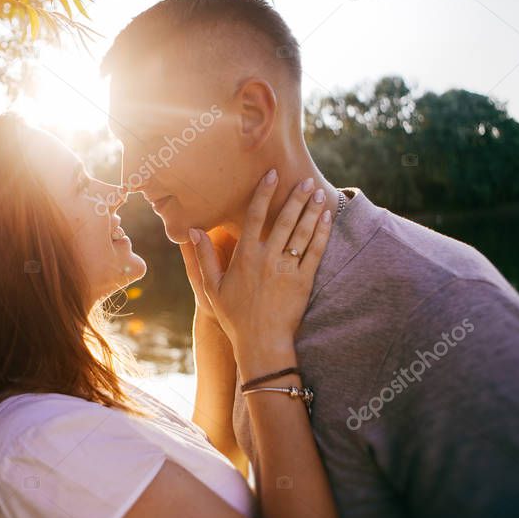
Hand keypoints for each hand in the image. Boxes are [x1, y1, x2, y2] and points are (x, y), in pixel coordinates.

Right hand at [189, 170, 331, 374]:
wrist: (261, 342)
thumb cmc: (234, 316)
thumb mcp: (211, 287)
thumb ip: (203, 257)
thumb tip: (193, 231)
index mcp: (244, 256)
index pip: (254, 217)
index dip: (264, 193)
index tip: (272, 175)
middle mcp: (266, 259)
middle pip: (283, 220)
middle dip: (295, 198)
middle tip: (304, 180)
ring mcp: (287, 269)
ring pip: (301, 233)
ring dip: (310, 211)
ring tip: (317, 193)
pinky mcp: (303, 281)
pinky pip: (314, 252)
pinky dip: (321, 233)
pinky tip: (326, 218)